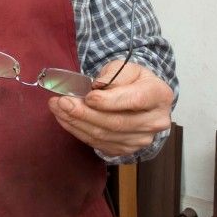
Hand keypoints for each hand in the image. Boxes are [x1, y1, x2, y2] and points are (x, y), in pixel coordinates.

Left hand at [47, 61, 172, 156]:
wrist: (141, 98)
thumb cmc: (132, 80)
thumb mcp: (126, 67)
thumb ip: (114, 74)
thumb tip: (98, 87)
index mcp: (159, 95)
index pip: (135, 100)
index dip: (110, 101)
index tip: (88, 96)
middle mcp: (155, 121)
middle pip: (117, 122)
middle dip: (84, 113)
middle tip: (62, 102)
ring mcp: (142, 139)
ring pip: (105, 136)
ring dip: (76, 123)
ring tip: (57, 108)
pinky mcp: (127, 149)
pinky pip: (99, 144)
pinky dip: (78, 132)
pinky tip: (65, 119)